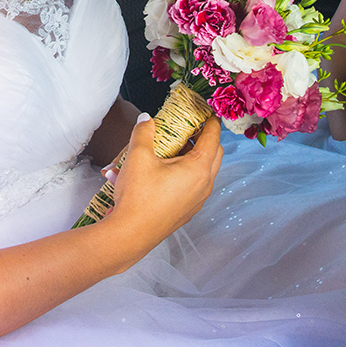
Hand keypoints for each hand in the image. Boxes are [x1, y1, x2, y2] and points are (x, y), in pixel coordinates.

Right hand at [105, 114, 222, 249]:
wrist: (130, 234)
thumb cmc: (138, 196)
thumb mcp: (138, 156)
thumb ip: (144, 132)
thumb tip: (147, 119)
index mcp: (199, 169)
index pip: (213, 137)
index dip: (211, 121)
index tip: (206, 111)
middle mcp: (204, 185)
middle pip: (215, 154)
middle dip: (205, 138)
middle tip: (188, 127)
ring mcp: (197, 201)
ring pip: (206, 171)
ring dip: (196, 156)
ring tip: (174, 147)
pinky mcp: (187, 211)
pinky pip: (196, 186)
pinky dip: (189, 173)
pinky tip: (167, 170)